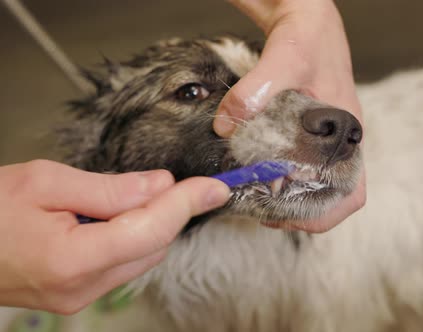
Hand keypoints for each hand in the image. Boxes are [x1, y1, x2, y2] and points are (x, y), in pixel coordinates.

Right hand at [0, 160, 228, 312]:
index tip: (216, 187)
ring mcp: (78, 298)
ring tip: (117, 198)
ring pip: (141, 257)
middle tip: (160, 182)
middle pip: (152, 247)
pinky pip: (121, 264)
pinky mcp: (75, 296)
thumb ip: (108, 188)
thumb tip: (160, 185)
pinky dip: (129, 238)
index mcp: (71, 260)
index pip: (150, 230)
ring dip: (147, 224)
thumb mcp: (44, 181)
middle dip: (167, 211)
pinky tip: (106, 217)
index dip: (186, 204)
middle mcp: (81, 289)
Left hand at [217, 0, 365, 231]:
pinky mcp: (307, 132)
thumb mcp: (285, 58)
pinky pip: (301, 166)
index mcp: (347, 134)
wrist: (308, 17)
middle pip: (331, 199)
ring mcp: (324, 140)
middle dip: (299, 213)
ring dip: (290, 200)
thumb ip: (256, 90)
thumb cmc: (308, 36)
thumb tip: (227, 126)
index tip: (289, 216)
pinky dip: (283, 178)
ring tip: (258, 199)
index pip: (351, 193)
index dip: (325, 214)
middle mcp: (339, 143)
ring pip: (316, 186)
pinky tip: (258, 173)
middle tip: (264, 212)